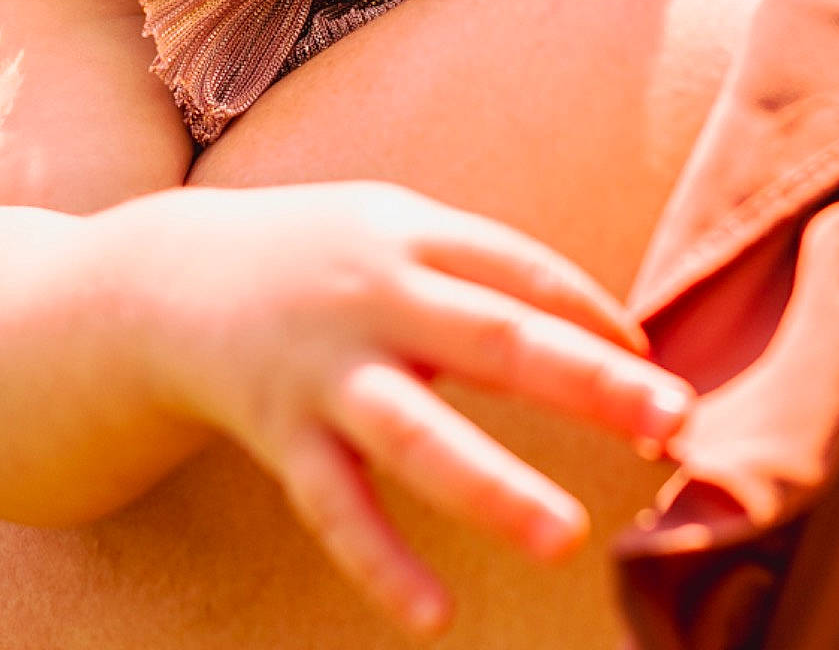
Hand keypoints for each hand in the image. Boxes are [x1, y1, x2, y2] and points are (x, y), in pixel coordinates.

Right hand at [123, 181, 691, 635]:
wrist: (168, 276)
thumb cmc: (321, 256)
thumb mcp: (394, 228)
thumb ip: (485, 269)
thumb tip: (606, 330)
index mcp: (410, 234)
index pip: (521, 268)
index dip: (592, 311)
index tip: (658, 360)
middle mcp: (372, 295)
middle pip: (492, 337)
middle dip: (584, 380)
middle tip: (671, 418)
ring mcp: (324, 369)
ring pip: (413, 433)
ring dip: (492, 484)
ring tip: (566, 536)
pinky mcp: (279, 433)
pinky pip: (335, 506)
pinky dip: (381, 562)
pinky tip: (434, 619)